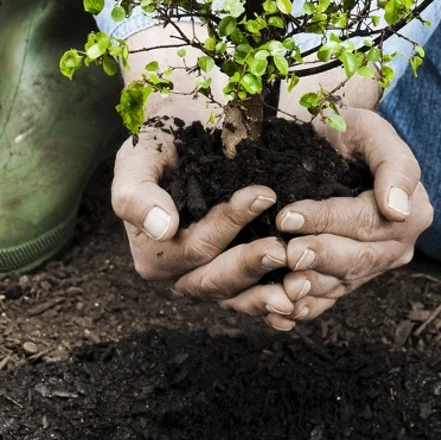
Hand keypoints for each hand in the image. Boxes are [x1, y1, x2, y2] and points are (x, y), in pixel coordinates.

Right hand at [107, 25, 292, 315]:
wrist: (184, 135)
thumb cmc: (160, 144)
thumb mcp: (138, 158)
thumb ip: (137, 194)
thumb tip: (163, 228)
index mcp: (153, 254)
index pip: (193, 248)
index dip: (226, 226)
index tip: (262, 195)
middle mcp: (179, 276)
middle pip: (215, 281)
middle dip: (250, 265)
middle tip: (283, 248)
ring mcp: (209, 281)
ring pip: (238, 298)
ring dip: (268, 295)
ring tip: (301, 284)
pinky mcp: (236, 280)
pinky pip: (255, 299)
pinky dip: (277, 304)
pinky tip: (303, 302)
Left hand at [245, 104, 430, 329]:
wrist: (331, 147)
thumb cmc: (350, 132)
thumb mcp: (372, 131)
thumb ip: (394, 164)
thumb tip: (398, 210)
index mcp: (412, 211)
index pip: (367, 220)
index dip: (327, 220)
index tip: (288, 215)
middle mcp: (397, 245)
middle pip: (358, 258)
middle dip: (320, 257)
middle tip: (287, 253)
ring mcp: (373, 266)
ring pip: (343, 283)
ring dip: (312, 288)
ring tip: (284, 287)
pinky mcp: (349, 279)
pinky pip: (330, 299)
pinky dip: (306, 308)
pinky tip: (281, 313)